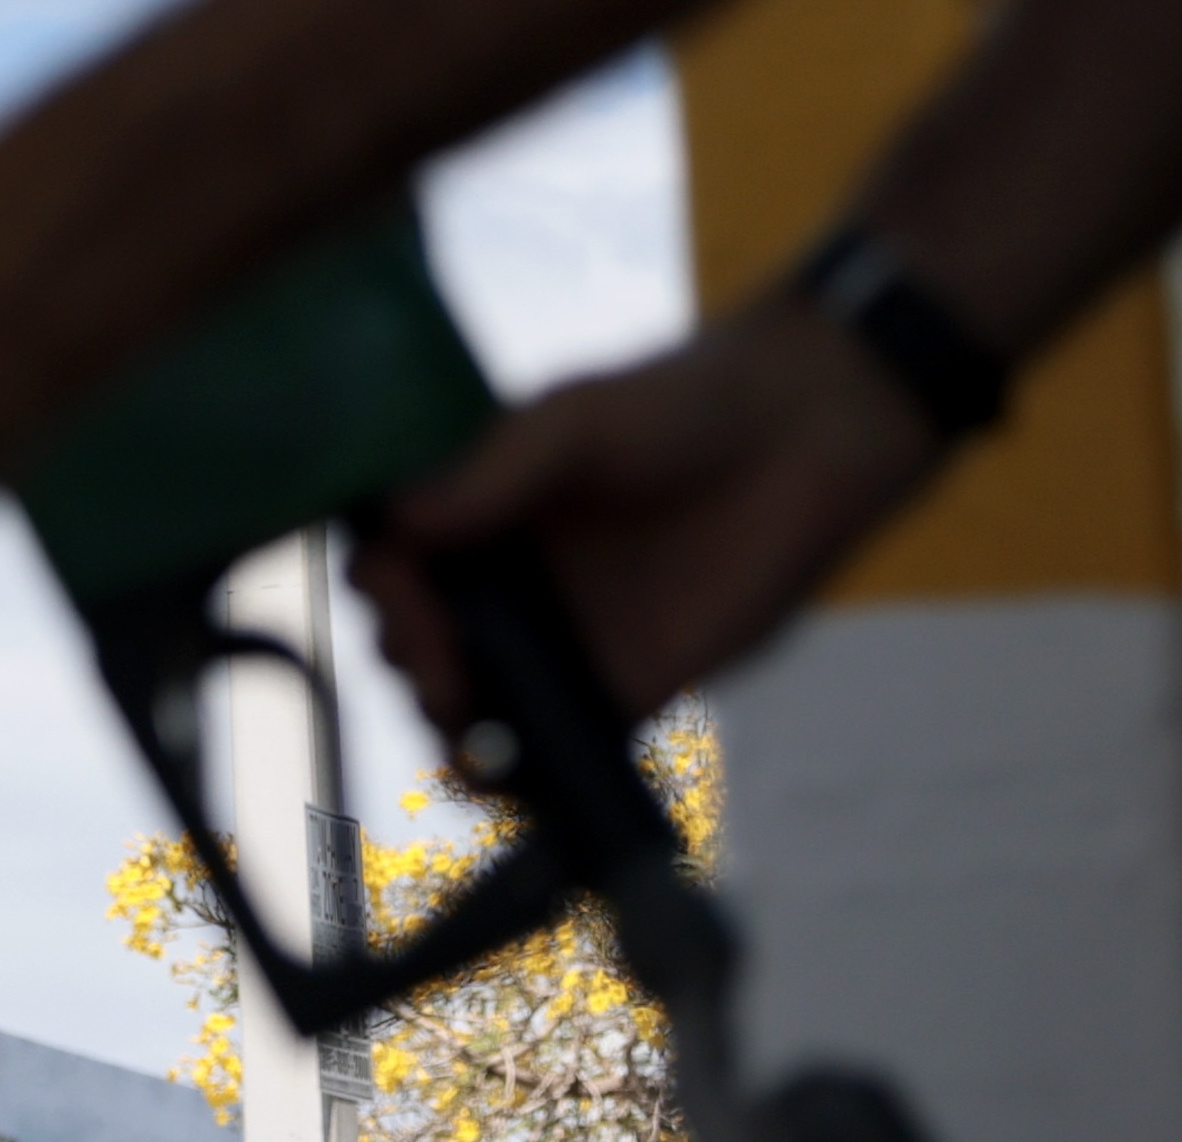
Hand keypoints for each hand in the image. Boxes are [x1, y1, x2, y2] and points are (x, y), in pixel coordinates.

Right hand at [352, 294, 945, 742]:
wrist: (797, 442)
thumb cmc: (679, 407)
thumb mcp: (574, 421)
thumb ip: (494, 471)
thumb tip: (401, 520)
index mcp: (482, 504)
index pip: (396, 558)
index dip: (383, 588)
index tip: (404, 606)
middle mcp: (510, 576)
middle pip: (420, 635)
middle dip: (411, 656)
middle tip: (441, 667)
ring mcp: (563, 639)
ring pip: (473, 700)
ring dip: (448, 720)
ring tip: (463, 717)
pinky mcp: (624, 692)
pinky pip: (552, 748)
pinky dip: (516, 773)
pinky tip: (505, 773)